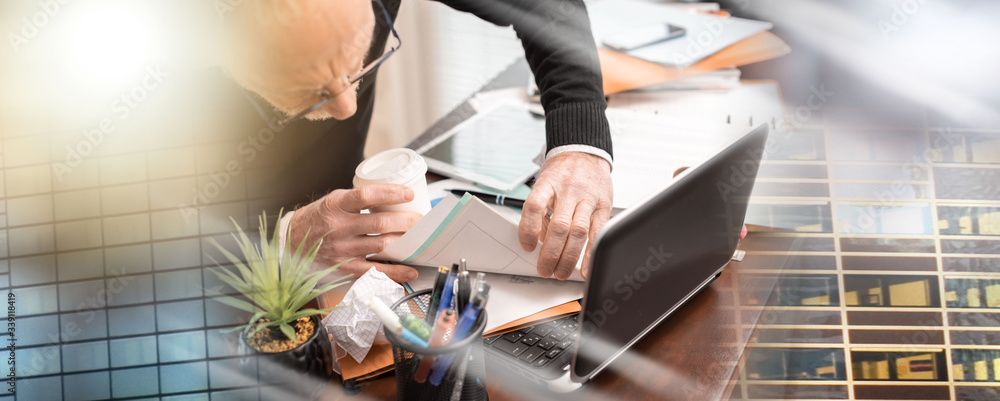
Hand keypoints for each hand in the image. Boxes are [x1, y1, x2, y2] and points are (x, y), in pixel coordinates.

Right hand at [288, 184, 422, 282]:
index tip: (408, 193)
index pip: (367, 195)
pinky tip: (409, 269)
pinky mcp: (345, 268)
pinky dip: (395, 271)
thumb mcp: (332, 201)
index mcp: (336, 206)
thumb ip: (358, 200)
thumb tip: (392, 197)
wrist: (290, 243)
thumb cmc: (317, 219)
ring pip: (381, 245)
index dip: (390, 193)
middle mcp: (339, 227)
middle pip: (379, 223)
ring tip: (420, 237)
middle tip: (421, 219)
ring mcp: (342, 249)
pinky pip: (374, 271)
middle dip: (406, 221)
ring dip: (405, 242)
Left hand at [518, 152, 612, 279]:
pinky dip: (590, 253)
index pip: (534, 206)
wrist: (585, 152)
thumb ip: (541, 210)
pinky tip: (585, 267)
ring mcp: (587, 198)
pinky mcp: (603, 205)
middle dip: (550, 253)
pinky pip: (597, 232)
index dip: (528, 229)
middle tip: (544, 269)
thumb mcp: (545, 183)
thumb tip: (538, 242)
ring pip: (578, 232)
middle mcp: (568, 190)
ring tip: (561, 272)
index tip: (527, 247)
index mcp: (548, 183)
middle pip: (558, 226)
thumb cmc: (562, 172)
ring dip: (568, 257)